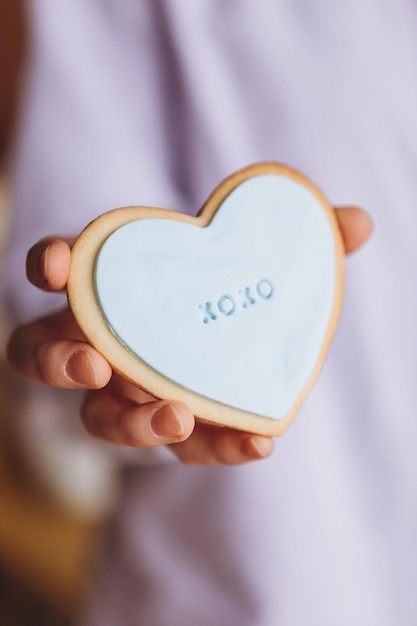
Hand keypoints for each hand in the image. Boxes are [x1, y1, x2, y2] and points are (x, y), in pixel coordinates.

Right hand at [7, 207, 372, 464]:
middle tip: (96, 368)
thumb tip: (358, 221)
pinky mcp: (168, 429)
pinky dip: (214, 446)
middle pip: (45, 355)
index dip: (49, 264)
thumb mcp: (249, 253)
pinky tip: (258, 441)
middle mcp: (99, 340)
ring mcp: (125, 393)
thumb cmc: (220, 286)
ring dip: (130, 424)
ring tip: (177, 418)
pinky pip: (177, 447)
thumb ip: (297, 239)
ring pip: (95, 417)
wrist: (223, 339)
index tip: (56, 266)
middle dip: (60, 361)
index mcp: (112, 284)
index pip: (61, 268)